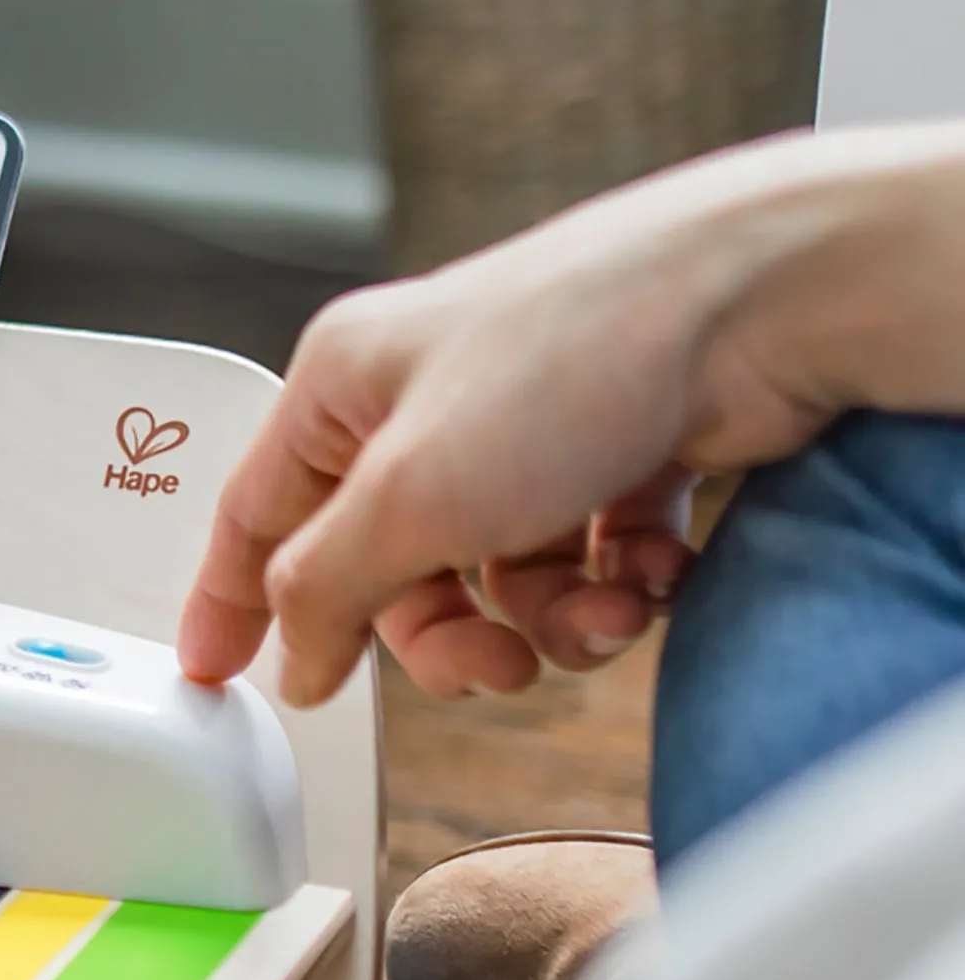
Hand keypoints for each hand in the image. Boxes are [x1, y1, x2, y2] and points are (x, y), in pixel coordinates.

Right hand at [178, 138, 853, 706]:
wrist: (761, 306)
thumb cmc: (573, 356)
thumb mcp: (409, 498)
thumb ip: (328, 589)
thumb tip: (295, 657)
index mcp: (346, 385)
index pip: (259, 513)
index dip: (232, 601)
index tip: (218, 674)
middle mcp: (428, 403)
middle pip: (395, 570)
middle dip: (448, 636)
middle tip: (493, 669)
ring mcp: (526, 426)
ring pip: (500, 579)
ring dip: (552, 618)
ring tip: (603, 614)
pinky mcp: (619, 448)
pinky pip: (588, 559)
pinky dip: (619, 584)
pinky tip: (651, 570)